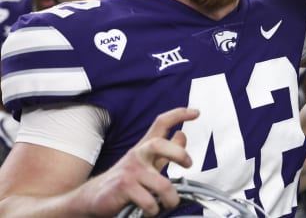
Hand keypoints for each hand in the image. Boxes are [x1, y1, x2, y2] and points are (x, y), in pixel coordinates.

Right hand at [75, 107, 198, 216]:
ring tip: (169, 203)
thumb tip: (181, 135)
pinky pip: (150, 201)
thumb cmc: (126, 179)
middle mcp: (138, 155)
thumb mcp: (148, 162)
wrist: (94, 197)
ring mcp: (131, 171)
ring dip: (171, 198)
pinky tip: (151, 210)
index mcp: (145, 147)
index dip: (179, 115)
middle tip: (188, 165)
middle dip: (179, 154)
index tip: (195, 112)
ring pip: (162, 184)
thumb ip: (166, 151)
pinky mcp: (124, 188)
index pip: (161, 123)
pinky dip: (154, 209)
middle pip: (160, 145)